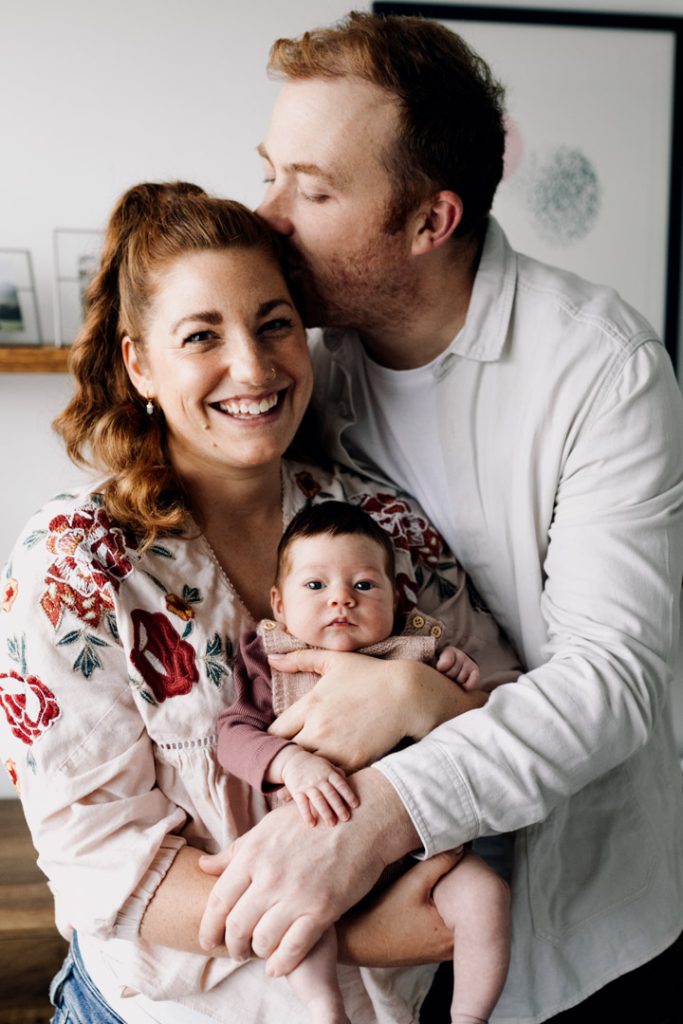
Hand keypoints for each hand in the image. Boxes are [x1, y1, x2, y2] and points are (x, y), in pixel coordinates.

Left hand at [197, 767, 418, 974]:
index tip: (208, 939)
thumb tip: (205, 867)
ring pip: (262, 941)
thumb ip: (236, 851)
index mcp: (253, 853)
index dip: (209, 926)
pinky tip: (276, 966)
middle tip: (237, 951)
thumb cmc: (313, 821)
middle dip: (232, 946)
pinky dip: (280, 964)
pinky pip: (292, 949)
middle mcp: (270, 875)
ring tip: (260, 952)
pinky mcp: (322, 910)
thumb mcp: (269, 827)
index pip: (219, 900)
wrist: (362, 821)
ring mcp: (296, 894)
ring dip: (257, 953)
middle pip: (236, 925)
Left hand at [267, 649, 485, 770]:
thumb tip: (271, 658)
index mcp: (310, 704)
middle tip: (282, 766)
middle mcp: (318, 728)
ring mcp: (336, 748)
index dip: (270, 741)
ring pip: (306, 773)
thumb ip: (299, 659)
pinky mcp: (354, 762)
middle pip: (286, 756)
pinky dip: (323, 781)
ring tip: (299, 779)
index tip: (275, 744)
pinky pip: (329, 779)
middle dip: (283, 762)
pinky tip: (322, 782)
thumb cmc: (369, 674)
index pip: (273, 732)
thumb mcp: (333, 661)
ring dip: (301, 775)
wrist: (407, 694)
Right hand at [280, 748, 358, 826]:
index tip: (355, 805)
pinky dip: (307, 814)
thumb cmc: (314, 766)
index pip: (340, 784)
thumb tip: (348, 782)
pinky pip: (302, 804)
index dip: (348, 794)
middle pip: (330, 794)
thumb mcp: (327, 765)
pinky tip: (312, 824)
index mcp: (328, 773)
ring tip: (332, 824)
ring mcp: (307, 785)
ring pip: (318, 800)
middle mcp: (319, 779)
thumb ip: (337, 774)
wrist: (292, 760)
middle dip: (339, 807)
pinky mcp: (297, 791)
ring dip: (326, 812)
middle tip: (346, 818)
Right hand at [338, 849, 462, 966]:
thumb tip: (460, 847)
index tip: (465, 859)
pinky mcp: (432, 949)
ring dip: (454, 897)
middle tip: (456, 864)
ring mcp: (442, 950)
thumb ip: (438, 863)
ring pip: (459, 917)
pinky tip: (432, 894)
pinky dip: (445, 908)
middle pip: (471, 910)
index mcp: (452, 933)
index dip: (473, 876)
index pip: (478, 900)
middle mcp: (452, 947)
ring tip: (443, 877)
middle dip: (465, 886)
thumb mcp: (410, 883)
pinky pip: (448, 924)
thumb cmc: (380, 915)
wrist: (355, 943)